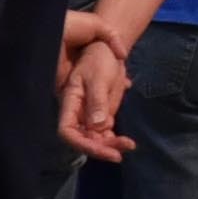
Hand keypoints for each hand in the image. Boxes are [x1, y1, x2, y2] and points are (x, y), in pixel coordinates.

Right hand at [56, 7, 133, 159]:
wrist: (107, 47)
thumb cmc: (99, 57)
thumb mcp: (99, 77)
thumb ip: (97, 101)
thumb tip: (98, 127)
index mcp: (70, 101)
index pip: (67, 131)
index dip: (83, 144)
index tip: (106, 151)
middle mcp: (76, 110)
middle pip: (82, 137)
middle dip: (101, 147)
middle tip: (125, 147)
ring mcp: (88, 113)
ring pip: (94, 137)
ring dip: (110, 144)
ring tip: (129, 145)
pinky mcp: (100, 113)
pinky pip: (104, 131)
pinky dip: (114, 138)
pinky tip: (128, 141)